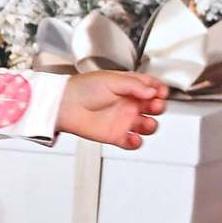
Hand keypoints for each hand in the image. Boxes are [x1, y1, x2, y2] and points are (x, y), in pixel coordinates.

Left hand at [53, 70, 169, 148]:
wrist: (63, 105)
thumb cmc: (81, 88)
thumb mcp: (111, 79)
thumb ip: (135, 85)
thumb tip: (152, 90)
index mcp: (128, 87)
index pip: (152, 88)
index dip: (160, 90)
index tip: (160, 92)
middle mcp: (127, 103)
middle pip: (154, 107)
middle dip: (159, 107)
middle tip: (153, 105)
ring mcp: (123, 119)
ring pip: (148, 126)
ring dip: (151, 126)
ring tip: (145, 123)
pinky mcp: (115, 135)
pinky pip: (133, 142)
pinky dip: (136, 143)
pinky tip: (133, 137)